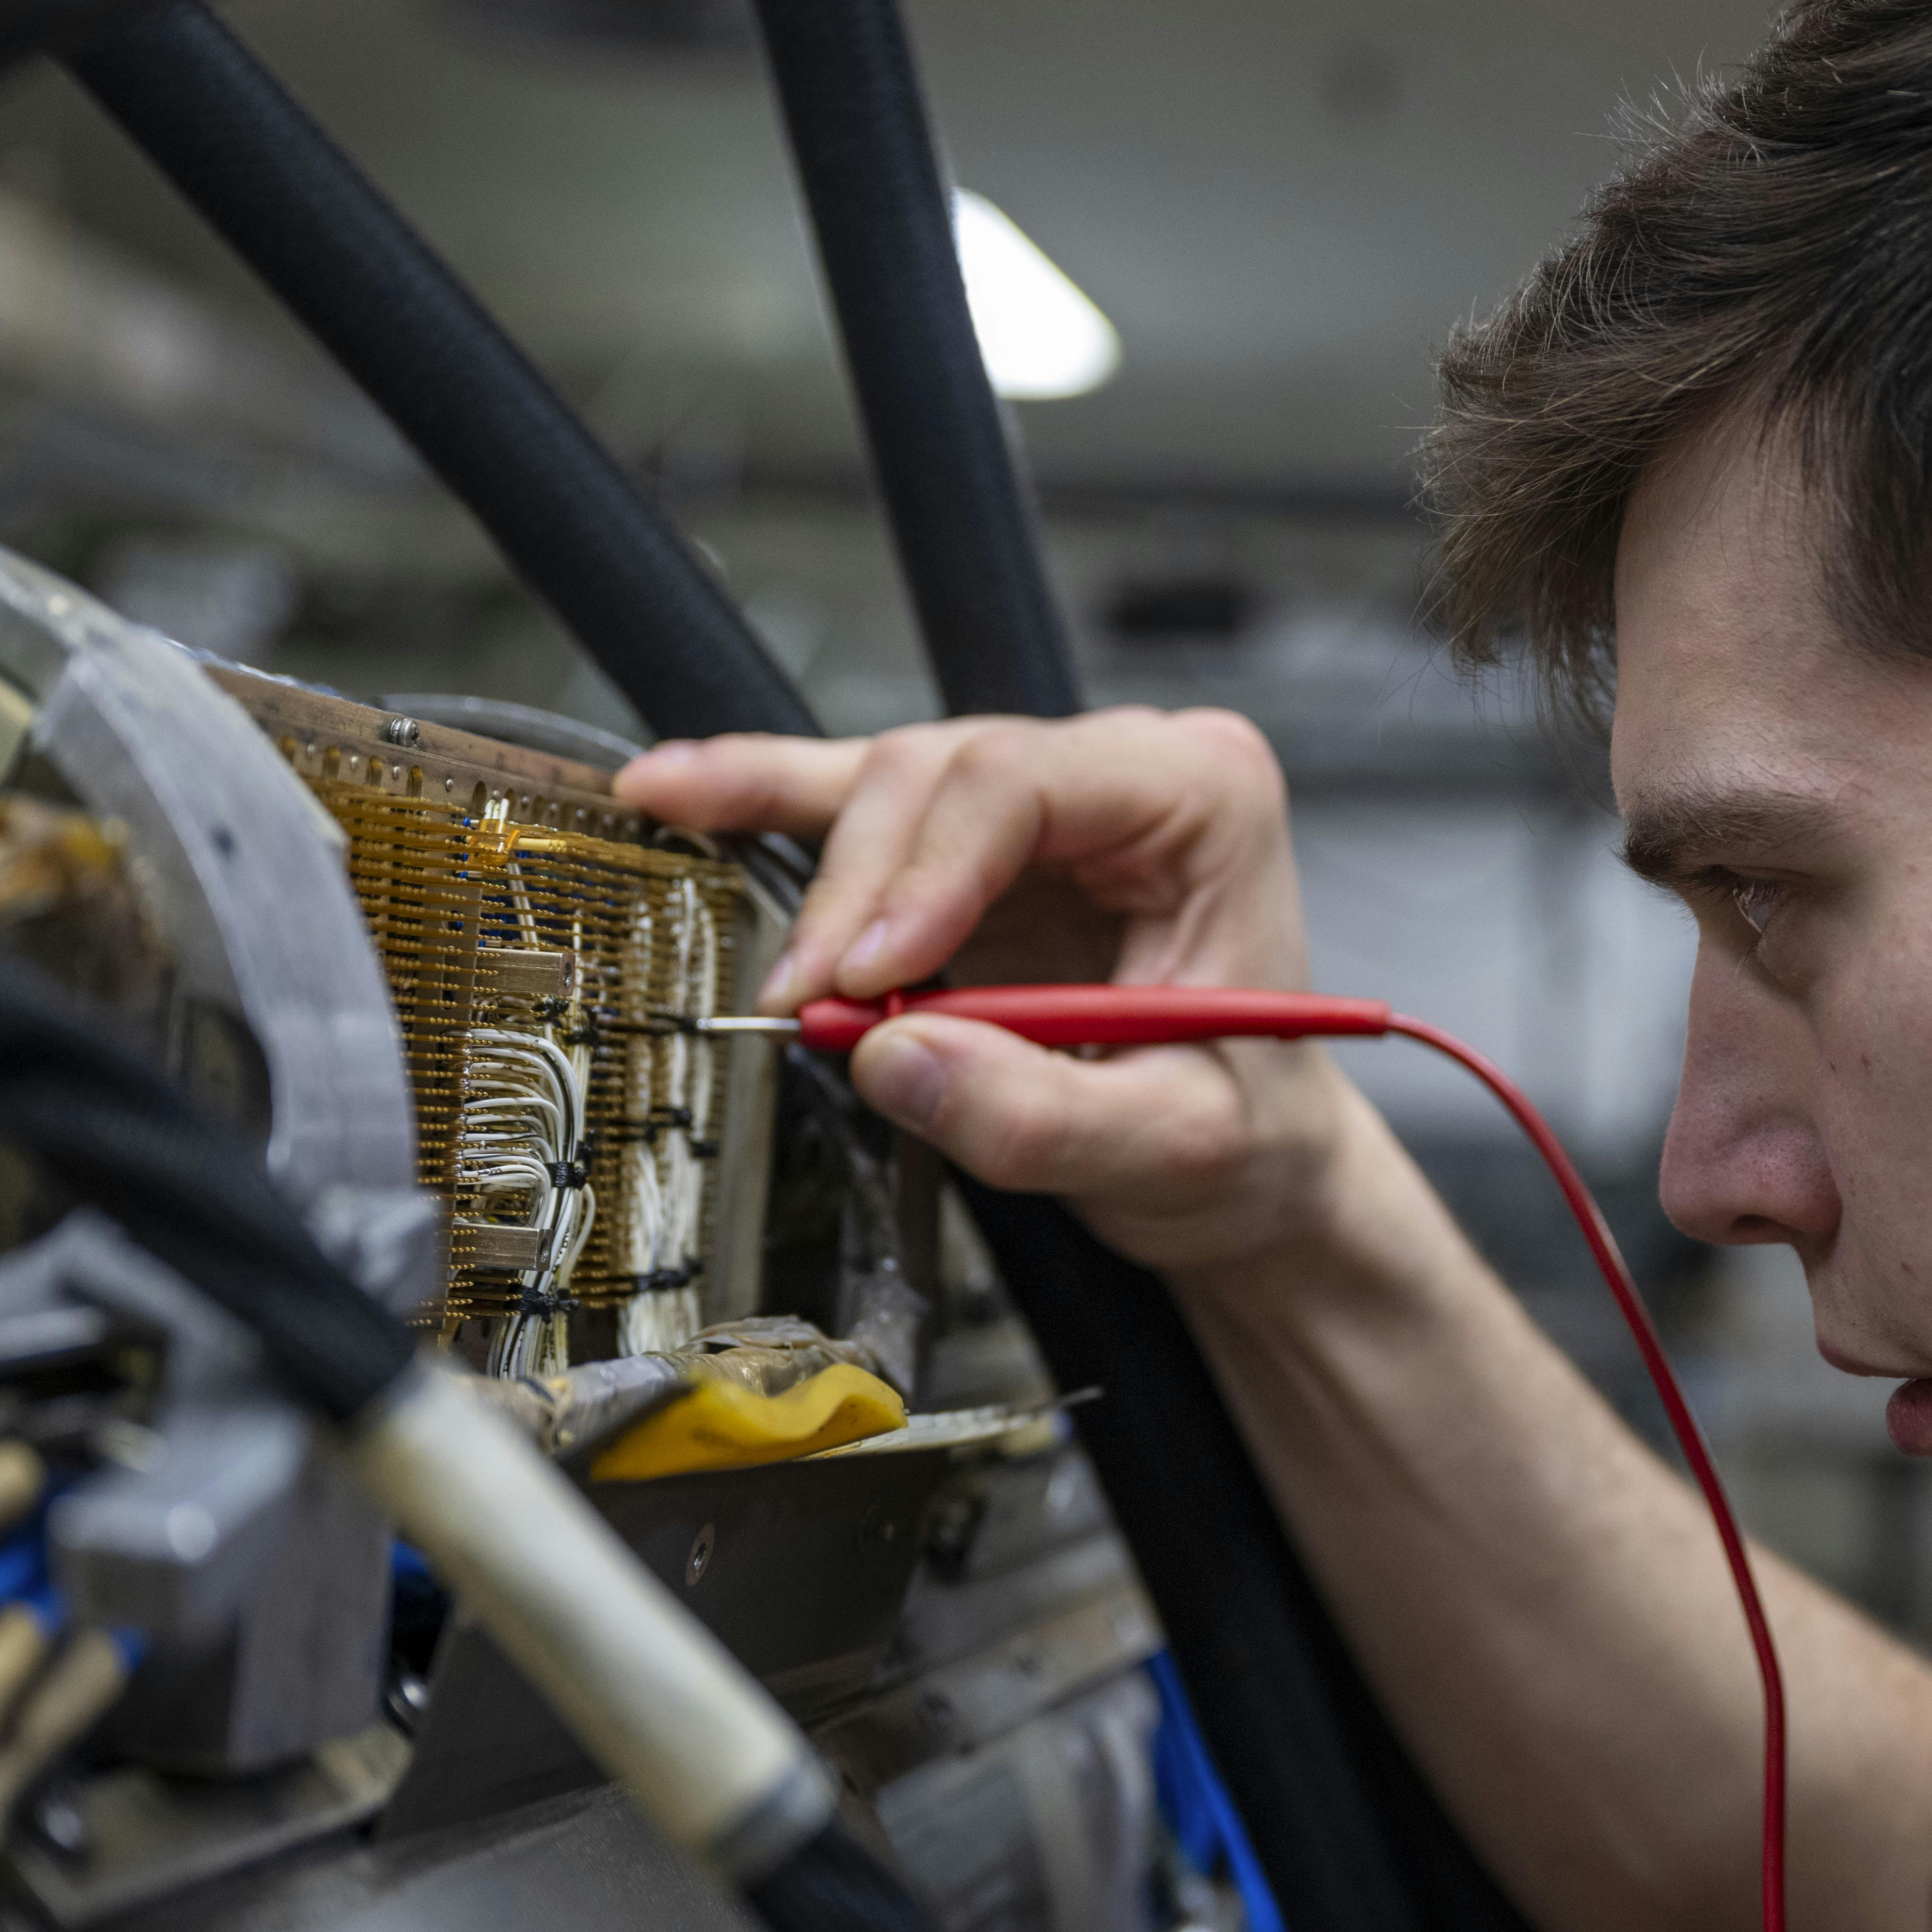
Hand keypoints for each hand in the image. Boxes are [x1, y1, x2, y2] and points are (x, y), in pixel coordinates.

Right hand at [617, 710, 1366, 1271]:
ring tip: (778, 978)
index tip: (866, 976)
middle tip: (816, 1014)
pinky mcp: (974, 843)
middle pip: (943, 777)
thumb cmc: (1244, 1132)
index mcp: (1203, 797)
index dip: (925, 873)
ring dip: (818, 880)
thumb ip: (1041, 1113)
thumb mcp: (1172, 1146)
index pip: (1024, 782)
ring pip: (888, 787)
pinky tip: (676, 790)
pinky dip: (767, 799)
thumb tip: (898, 1055)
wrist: (1255, 1162)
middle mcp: (1125, 769)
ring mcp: (1046, 794)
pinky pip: (857, 800)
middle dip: (862, 898)